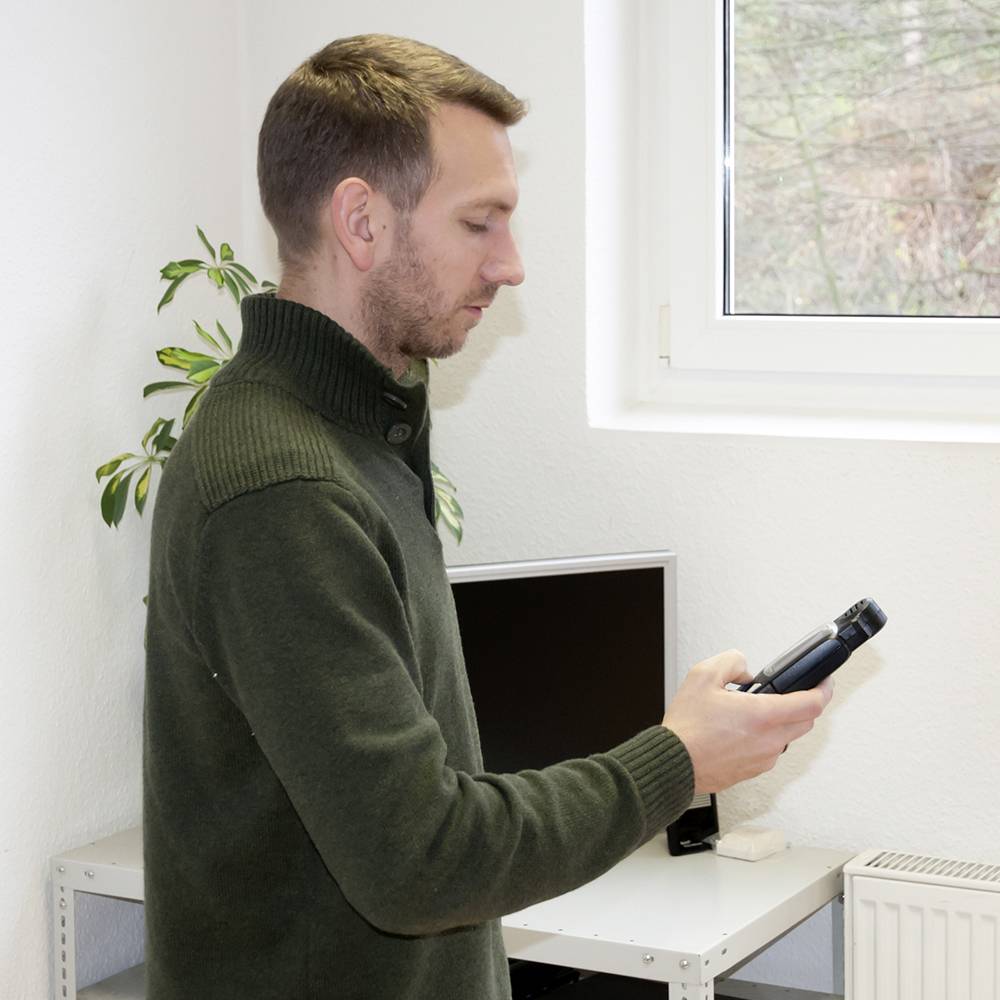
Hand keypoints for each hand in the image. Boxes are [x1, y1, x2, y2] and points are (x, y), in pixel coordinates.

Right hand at [662, 649, 832, 794]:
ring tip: (758, 710)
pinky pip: (772, 750)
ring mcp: (764, 758)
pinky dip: (767, 737)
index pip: (812, 703)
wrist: (674, 763)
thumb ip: (731, 661)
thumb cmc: (686, 728)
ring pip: (789, 737)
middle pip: (807, 721)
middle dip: (806, 704)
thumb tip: (745, 669)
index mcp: (762, 715)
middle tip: (794, 692)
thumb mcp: (702, 676)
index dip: (824, 689)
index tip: (825, 681)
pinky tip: (744, 730)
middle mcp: (769, 740)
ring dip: (783, 721)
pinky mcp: (754, 771)